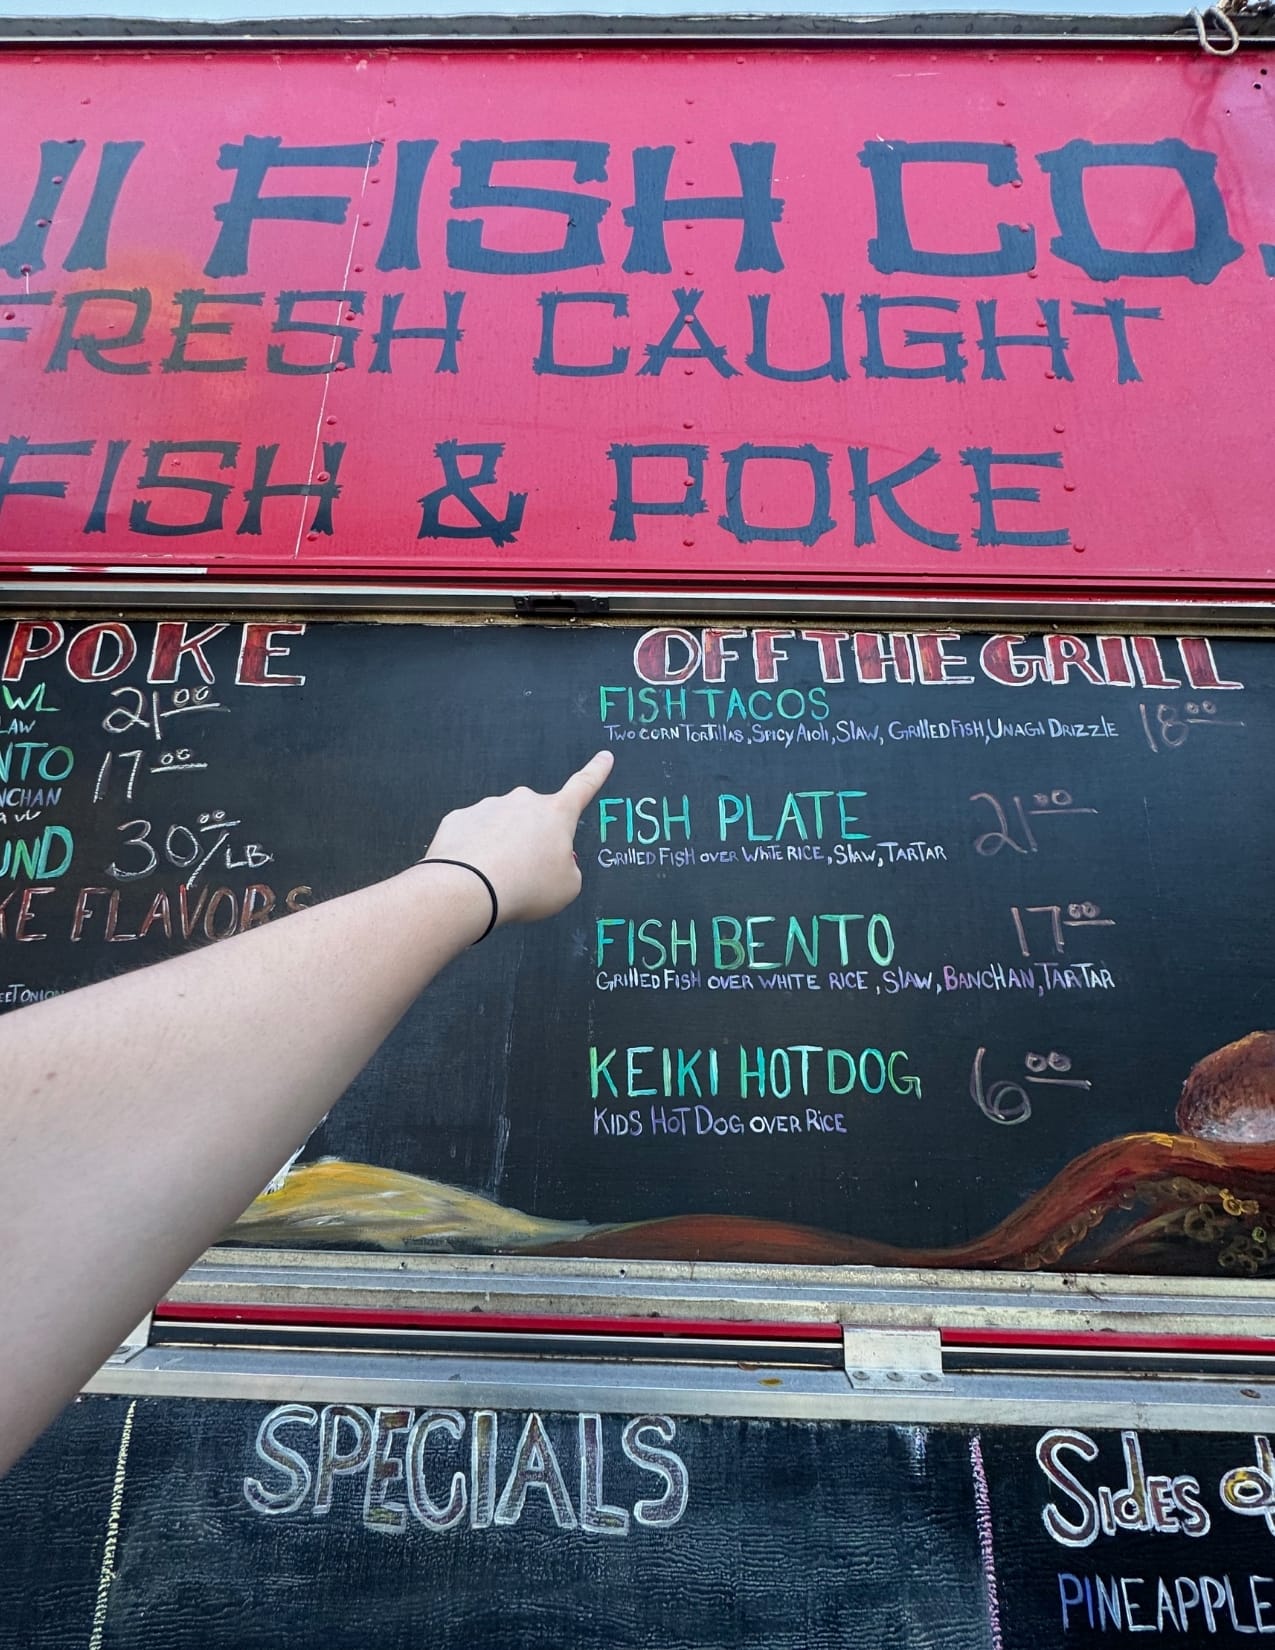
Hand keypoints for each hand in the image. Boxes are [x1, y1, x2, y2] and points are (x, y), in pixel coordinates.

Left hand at [422, 750, 613, 925]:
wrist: (468, 889)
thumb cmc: (524, 887)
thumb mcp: (566, 886)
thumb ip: (566, 868)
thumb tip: (552, 863)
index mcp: (556, 814)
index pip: (583, 787)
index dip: (596, 772)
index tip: (604, 757)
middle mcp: (523, 802)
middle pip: (535, 820)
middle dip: (533, 842)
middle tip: (526, 874)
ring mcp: (488, 807)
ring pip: (502, 828)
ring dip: (502, 849)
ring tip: (498, 878)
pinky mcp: (460, 819)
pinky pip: (474, 835)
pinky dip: (476, 853)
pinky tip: (474, 872)